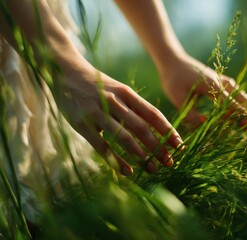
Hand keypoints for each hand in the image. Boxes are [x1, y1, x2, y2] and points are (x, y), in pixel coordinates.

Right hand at [55, 63, 182, 175]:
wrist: (66, 73)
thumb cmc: (97, 86)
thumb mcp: (118, 90)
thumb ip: (133, 108)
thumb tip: (154, 130)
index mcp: (127, 93)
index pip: (152, 113)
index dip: (167, 130)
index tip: (179, 145)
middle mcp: (115, 102)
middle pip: (142, 128)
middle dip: (158, 147)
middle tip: (170, 162)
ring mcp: (97, 113)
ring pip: (124, 137)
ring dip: (141, 156)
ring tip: (153, 169)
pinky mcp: (82, 124)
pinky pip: (102, 146)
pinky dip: (116, 161)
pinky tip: (128, 172)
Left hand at [159, 54, 246, 126]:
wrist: (173, 60)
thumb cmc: (173, 78)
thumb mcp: (178, 98)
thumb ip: (191, 115)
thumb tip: (206, 130)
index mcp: (215, 86)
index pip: (236, 106)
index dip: (246, 121)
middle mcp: (224, 84)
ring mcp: (225, 83)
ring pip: (245, 100)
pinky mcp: (222, 84)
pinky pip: (237, 98)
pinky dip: (242, 110)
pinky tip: (241, 123)